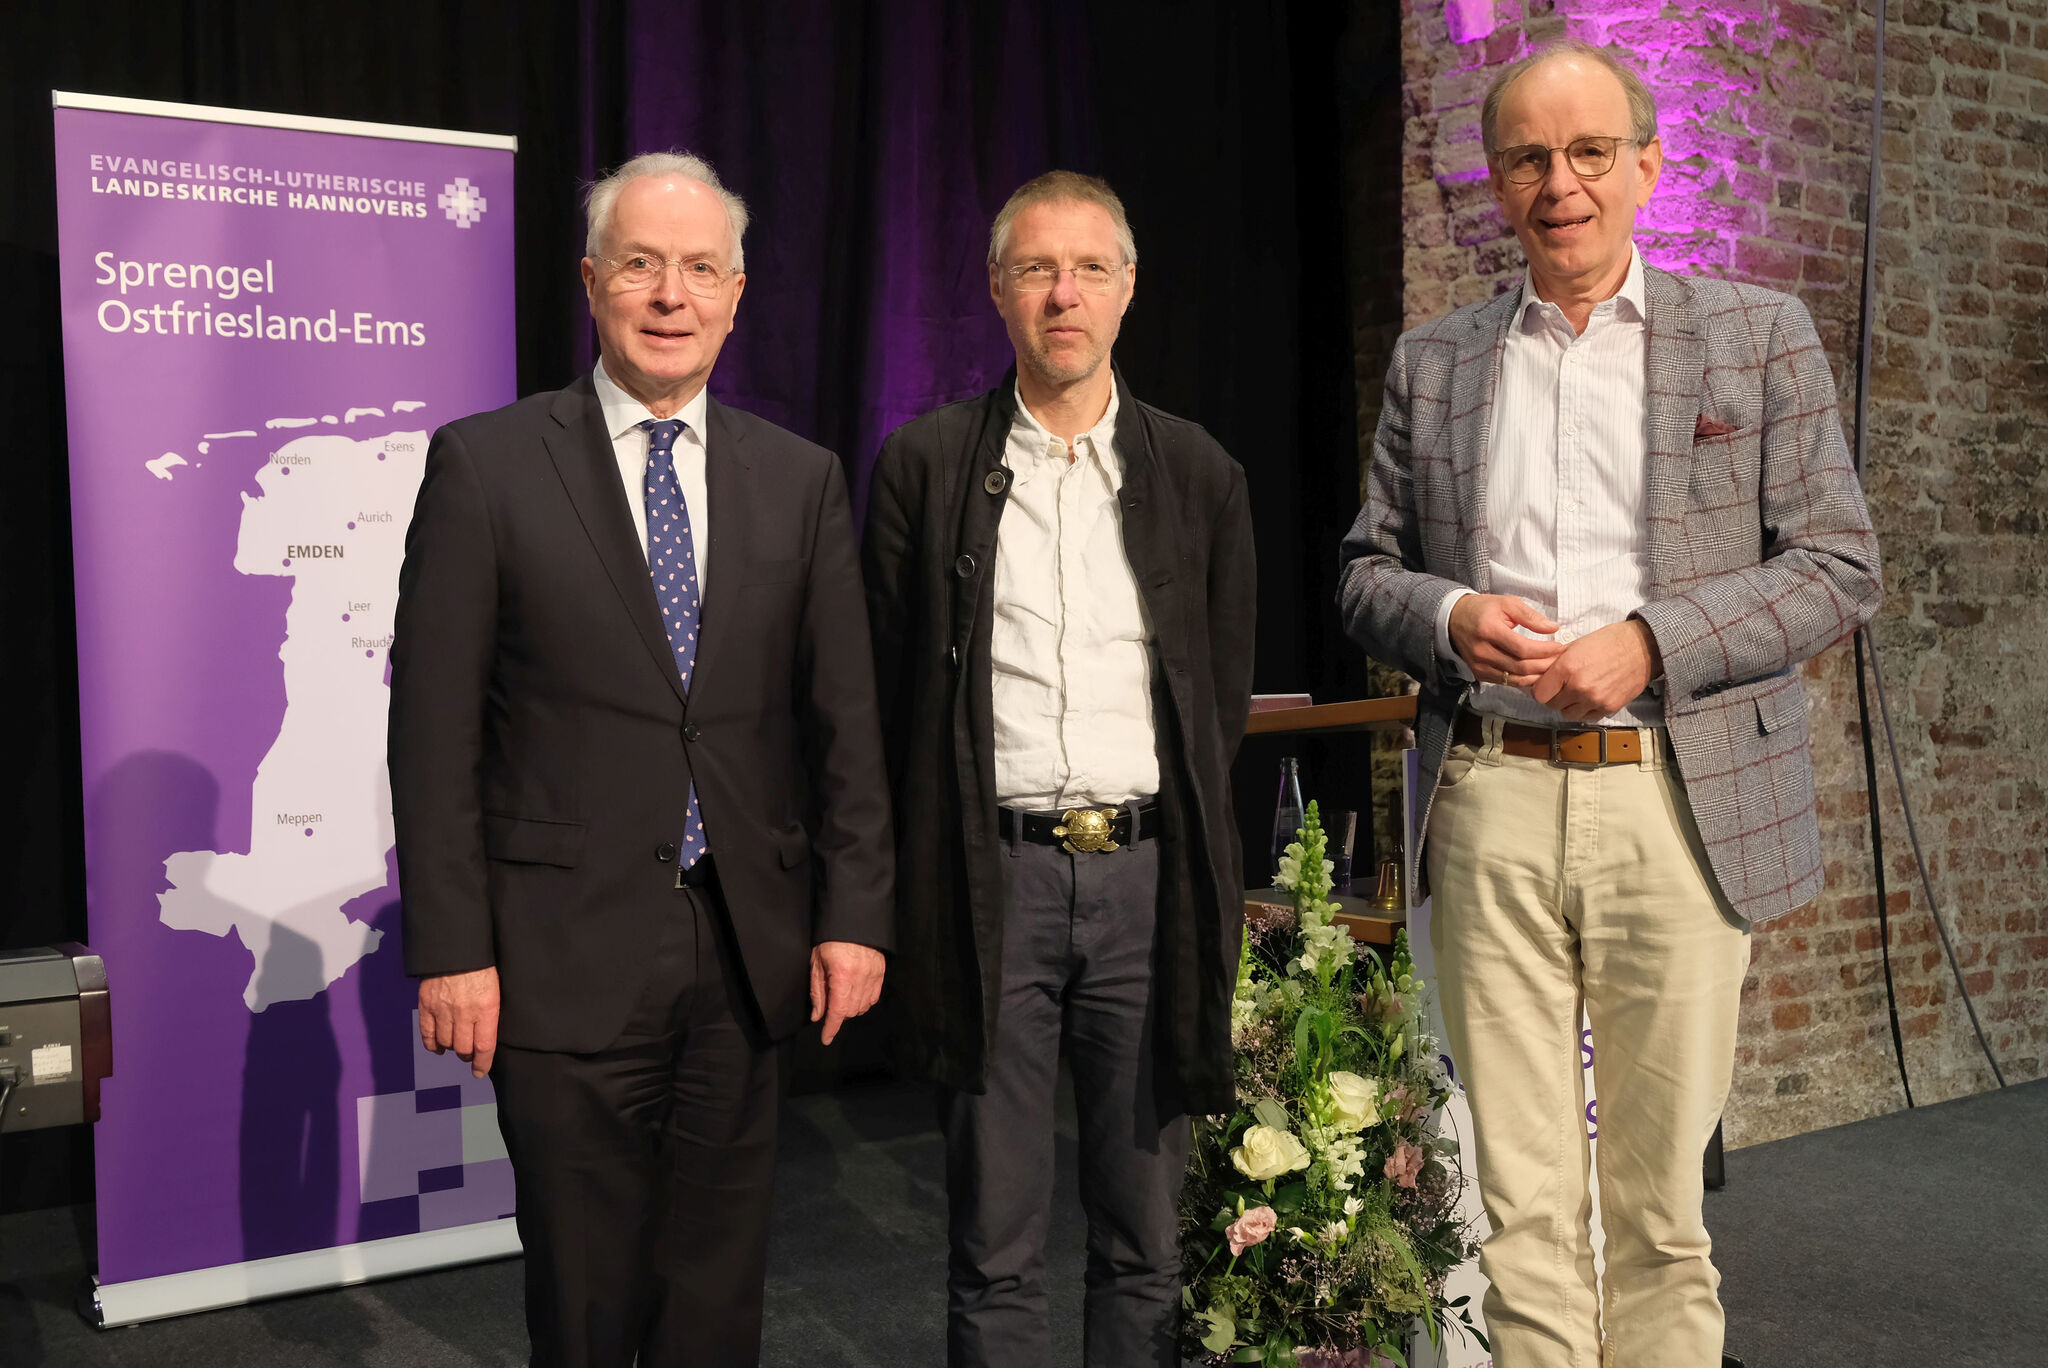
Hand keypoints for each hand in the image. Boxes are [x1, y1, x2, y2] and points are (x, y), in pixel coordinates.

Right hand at [419, 967, 500, 1078]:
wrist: (455, 946)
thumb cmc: (482, 965)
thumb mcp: (496, 988)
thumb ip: (491, 1011)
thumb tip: (489, 1033)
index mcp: (486, 1008)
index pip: (484, 1046)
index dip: (482, 1063)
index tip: (480, 1071)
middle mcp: (464, 1013)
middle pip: (464, 1048)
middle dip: (468, 1055)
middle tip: (470, 1053)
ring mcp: (443, 1010)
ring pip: (446, 1042)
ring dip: (452, 1048)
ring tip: (457, 1045)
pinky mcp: (427, 1005)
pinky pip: (427, 1033)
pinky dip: (432, 1044)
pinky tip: (438, 1047)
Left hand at [810, 941, 884, 1045]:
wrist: (852, 921)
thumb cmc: (830, 940)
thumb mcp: (817, 963)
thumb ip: (817, 991)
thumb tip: (818, 1016)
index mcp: (842, 974)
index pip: (838, 1010)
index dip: (832, 1028)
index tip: (826, 1038)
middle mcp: (860, 977)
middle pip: (851, 1011)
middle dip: (838, 1014)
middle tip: (830, 1003)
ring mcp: (873, 975)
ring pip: (863, 1007)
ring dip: (851, 1009)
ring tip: (842, 996)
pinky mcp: (881, 972)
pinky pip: (873, 998)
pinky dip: (863, 1002)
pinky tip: (855, 994)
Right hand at [1449, 593, 1564, 686]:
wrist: (1454, 619)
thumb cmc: (1483, 609)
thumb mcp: (1507, 603)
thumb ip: (1530, 616)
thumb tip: (1553, 628)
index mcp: (1489, 630)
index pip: (1522, 648)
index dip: (1544, 650)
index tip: (1559, 647)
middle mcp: (1482, 651)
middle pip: (1520, 667)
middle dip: (1544, 665)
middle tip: (1559, 659)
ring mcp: (1479, 665)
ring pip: (1514, 679)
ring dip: (1536, 676)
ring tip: (1551, 668)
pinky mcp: (1479, 674)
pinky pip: (1506, 682)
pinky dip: (1523, 680)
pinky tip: (1535, 673)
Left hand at [1530, 620, 1660, 721]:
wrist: (1642, 647)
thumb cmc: (1608, 641)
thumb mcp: (1576, 645)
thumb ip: (1556, 662)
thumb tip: (1539, 673)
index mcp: (1567, 668)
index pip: (1539, 694)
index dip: (1540, 689)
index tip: (1545, 685)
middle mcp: (1579, 687)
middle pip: (1552, 705)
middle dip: (1554, 697)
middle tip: (1562, 688)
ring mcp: (1594, 700)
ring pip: (1569, 714)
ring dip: (1569, 706)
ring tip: (1577, 693)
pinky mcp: (1609, 708)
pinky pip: (1588, 718)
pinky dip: (1586, 710)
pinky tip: (1590, 697)